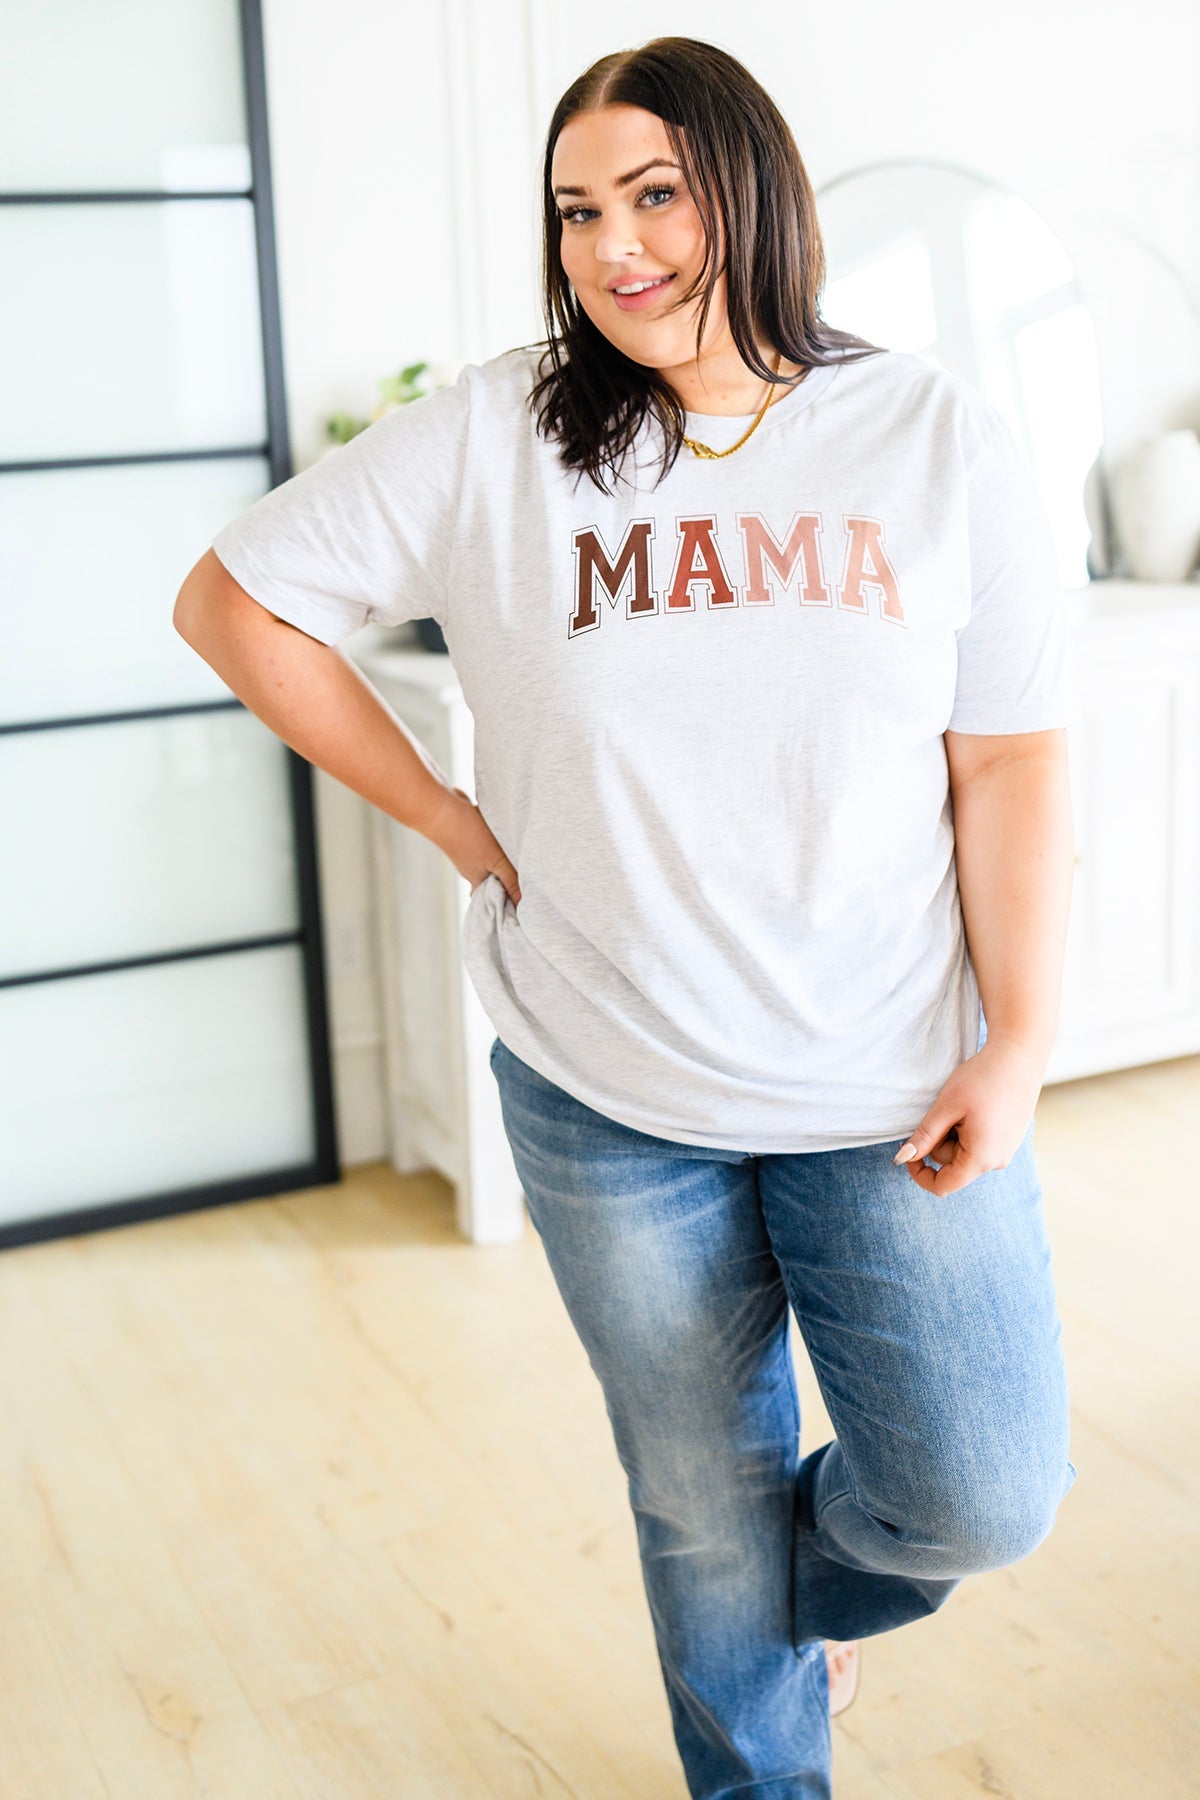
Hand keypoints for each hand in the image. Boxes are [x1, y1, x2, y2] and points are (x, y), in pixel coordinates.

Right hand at [423, 785, 521, 909]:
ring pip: (494, 863)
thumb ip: (510, 881)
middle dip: (511, 881)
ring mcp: (471, 853)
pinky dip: (500, 845)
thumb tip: (523, 904)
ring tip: (525, 860)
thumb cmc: (468, 836)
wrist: (441, 809)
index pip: (495, 901)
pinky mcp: (472, 837)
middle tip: (532, 882)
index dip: (510, 902)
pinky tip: (509, 839)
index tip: (528, 903)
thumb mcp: (496, 861)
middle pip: (497, 881)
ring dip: (507, 861)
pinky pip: (490, 846)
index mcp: (478, 881)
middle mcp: (473, 870)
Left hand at [892, 1035, 1046, 1194]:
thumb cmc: (982, 1079)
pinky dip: (969, 1128)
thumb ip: (924, 1137)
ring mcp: (1007, 1149)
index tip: (908, 1151)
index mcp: (982, 1158)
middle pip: (953, 1164)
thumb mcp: (946, 1107)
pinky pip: (980, 1142)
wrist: (1019, 1055)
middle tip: (946, 1109)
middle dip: (940, 1141)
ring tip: (964, 1104)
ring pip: (965, 1151)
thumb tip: (903, 1159)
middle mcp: (998, 1160)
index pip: (943, 1186)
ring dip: (955, 1133)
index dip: (919, 1173)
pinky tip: (976, 1105)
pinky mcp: (1010, 1137)